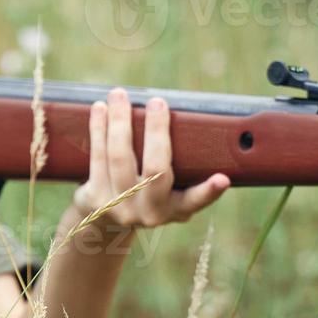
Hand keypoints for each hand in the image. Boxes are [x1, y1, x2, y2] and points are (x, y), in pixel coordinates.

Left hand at [70, 87, 230, 227]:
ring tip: (119, 95)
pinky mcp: (95, 199)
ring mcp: (121, 207)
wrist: (105, 221)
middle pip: (156, 169)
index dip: (210, 191)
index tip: (222, 179)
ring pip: (120, 158)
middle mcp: (150, 212)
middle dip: (156, 131)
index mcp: (176, 208)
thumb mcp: (170, 189)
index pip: (196, 199)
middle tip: (157, 101)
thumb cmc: (147, 192)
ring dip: (119, 122)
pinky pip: (97, 157)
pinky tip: (99, 109)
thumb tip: (183, 114)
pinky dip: (98, 129)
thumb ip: (181, 164)